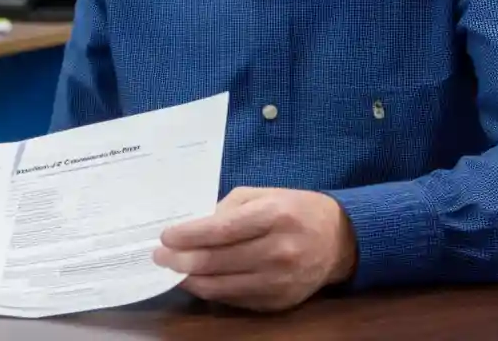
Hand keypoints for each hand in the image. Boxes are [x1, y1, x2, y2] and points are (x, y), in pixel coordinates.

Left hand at [152, 187, 357, 311]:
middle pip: (218, 261)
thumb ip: (227, 208)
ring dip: (190, 279)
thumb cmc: (294, 209)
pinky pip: (236, 300)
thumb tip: (193, 227)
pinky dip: (212, 291)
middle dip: (181, 259)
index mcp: (273, 216)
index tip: (165, 236)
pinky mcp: (280, 302)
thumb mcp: (262, 195)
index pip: (221, 230)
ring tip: (171, 270)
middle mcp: (278, 251)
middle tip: (158, 256)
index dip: (189, 235)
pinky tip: (197, 281)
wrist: (339, 240)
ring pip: (222, 286)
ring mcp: (280, 281)